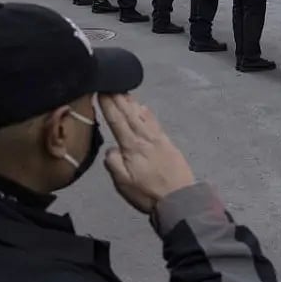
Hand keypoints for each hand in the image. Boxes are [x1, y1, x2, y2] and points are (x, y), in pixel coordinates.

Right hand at [99, 94, 195, 213]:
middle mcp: (145, 138)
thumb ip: (113, 163)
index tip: (100, 90)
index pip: (117, 121)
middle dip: (118, 98)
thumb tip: (111, 148)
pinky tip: (144, 107)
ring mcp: (158, 139)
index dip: (108, 105)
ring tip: (123, 90)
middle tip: (110, 82)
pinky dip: (147, 112)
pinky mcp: (168, 143)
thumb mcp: (123, 183)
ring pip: (142, 115)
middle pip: (129, 114)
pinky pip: (155, 122)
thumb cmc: (148, 193)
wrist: (179, 198)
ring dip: (131, 102)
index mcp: (132, 146)